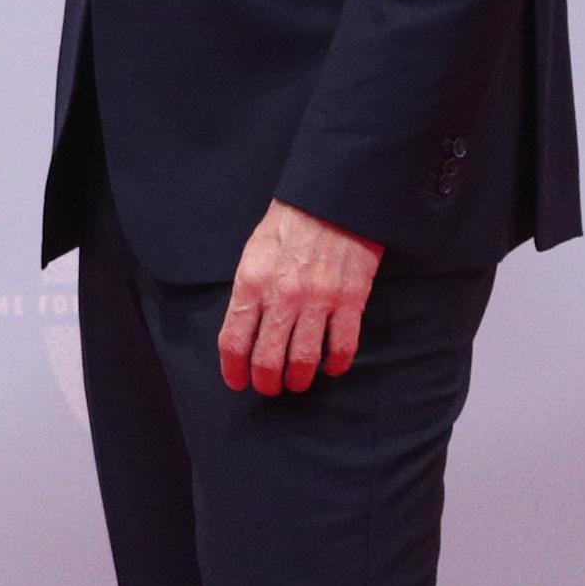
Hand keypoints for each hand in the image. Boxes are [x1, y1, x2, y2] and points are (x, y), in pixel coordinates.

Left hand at [221, 201, 382, 396]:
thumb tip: (245, 328)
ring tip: (298, 381)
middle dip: (266, 382)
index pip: (234, 341)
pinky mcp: (351, 300)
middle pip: (267, 359)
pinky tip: (332, 368)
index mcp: (252, 283)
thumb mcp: (254, 252)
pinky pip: (342, 346)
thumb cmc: (291, 223)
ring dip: (299, 379)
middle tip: (270, 386)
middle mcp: (282, 297)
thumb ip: (249, 291)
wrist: (334, 198)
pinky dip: (336, 364)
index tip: (237, 381)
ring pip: (304, 360)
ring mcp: (318, 300)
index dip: (234, 369)